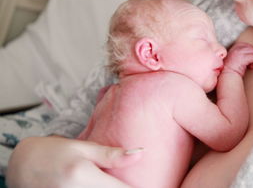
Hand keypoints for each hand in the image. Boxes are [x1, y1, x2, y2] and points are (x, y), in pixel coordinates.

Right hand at [6, 136, 141, 187]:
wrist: (22, 165)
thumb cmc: (55, 152)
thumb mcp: (84, 149)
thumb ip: (112, 155)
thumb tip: (141, 153)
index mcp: (85, 177)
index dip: (139, 187)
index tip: (149, 183)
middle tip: (130, 181)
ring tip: (115, 182)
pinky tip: (101, 186)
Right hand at [223, 42, 252, 75]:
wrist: (226, 77)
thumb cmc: (231, 72)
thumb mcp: (236, 61)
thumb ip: (243, 58)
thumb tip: (252, 62)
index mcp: (233, 49)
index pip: (245, 46)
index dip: (252, 50)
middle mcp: (235, 49)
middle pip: (250, 47)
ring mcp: (238, 53)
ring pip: (252, 52)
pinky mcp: (241, 58)